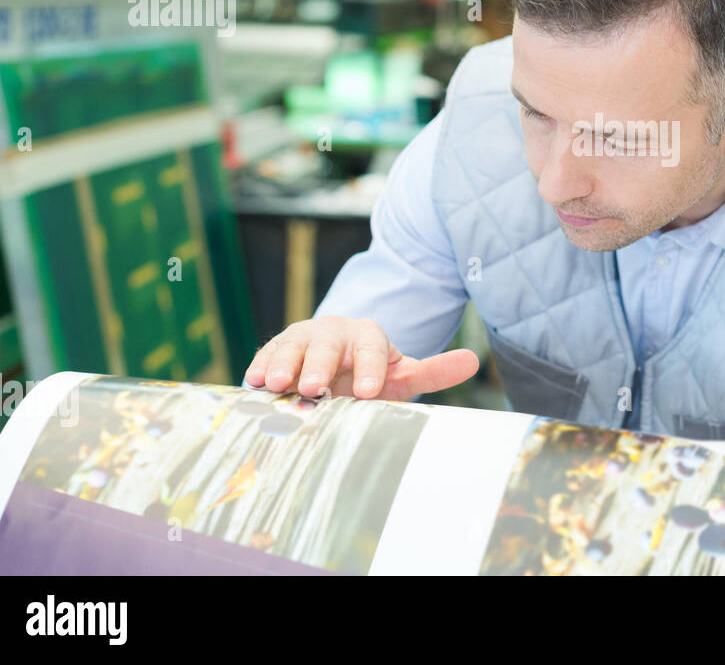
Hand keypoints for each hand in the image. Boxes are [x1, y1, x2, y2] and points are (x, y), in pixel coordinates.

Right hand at [244, 316, 478, 400]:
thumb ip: (433, 371)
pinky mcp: (276, 349)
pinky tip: (250, 383)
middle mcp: (334, 332)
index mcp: (369, 336)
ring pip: (292, 346)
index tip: (369, 391)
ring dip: (283, 364)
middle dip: (320, 364)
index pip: (372, 346)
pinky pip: (266, 354)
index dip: (370, 367)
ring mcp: (303, 338)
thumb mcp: (400, 374)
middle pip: (327, 343)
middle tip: (315, 388)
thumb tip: (474, 361)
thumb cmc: (371, 374)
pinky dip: (258, 366)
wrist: (336, 363)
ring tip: (273, 384)